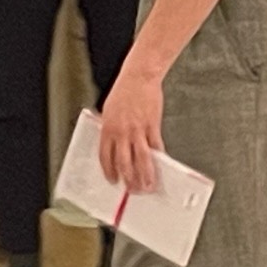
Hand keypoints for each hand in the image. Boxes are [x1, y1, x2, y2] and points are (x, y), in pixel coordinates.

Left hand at [97, 69, 165, 193]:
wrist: (139, 77)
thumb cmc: (124, 91)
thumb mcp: (109, 110)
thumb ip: (109, 127)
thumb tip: (112, 143)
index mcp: (107, 128)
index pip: (105, 157)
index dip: (109, 171)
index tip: (113, 181)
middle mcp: (121, 132)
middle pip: (123, 163)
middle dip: (128, 180)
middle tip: (132, 190)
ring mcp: (137, 130)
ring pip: (140, 160)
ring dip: (144, 176)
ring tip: (148, 186)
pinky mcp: (152, 126)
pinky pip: (156, 147)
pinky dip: (159, 159)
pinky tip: (161, 167)